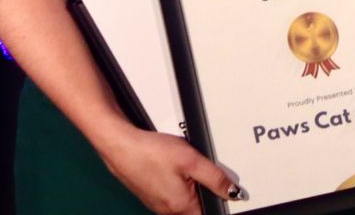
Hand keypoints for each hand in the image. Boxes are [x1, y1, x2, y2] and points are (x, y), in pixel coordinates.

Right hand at [99, 125, 240, 213]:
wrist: (121, 146)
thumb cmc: (151, 153)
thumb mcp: (191, 161)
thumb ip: (215, 178)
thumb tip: (233, 192)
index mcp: (181, 207)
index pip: (208, 214)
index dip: (218, 203)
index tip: (221, 190)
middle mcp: (168, 211)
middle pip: (196, 208)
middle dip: (203, 191)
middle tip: (199, 171)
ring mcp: (158, 205)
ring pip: (183, 201)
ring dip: (189, 186)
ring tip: (183, 167)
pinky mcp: (151, 195)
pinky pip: (171, 195)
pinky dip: (176, 183)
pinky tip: (171, 167)